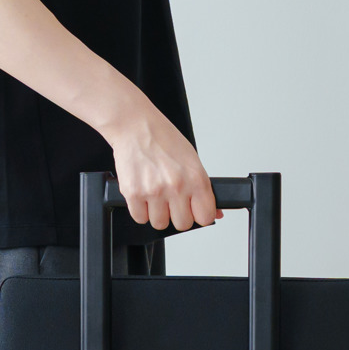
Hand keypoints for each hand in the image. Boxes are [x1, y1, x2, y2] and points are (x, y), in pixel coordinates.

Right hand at [105, 107, 222, 231]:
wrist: (135, 125)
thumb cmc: (163, 139)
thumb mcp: (191, 160)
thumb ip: (203, 189)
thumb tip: (214, 213)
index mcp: (195, 178)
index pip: (205, 217)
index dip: (199, 215)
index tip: (194, 210)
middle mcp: (176, 186)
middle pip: (182, 224)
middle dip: (177, 214)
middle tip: (171, 199)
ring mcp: (154, 192)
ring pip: (160, 223)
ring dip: (157, 213)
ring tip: (155, 193)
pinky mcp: (133, 194)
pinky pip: (140, 218)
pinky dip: (141, 210)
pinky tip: (143, 193)